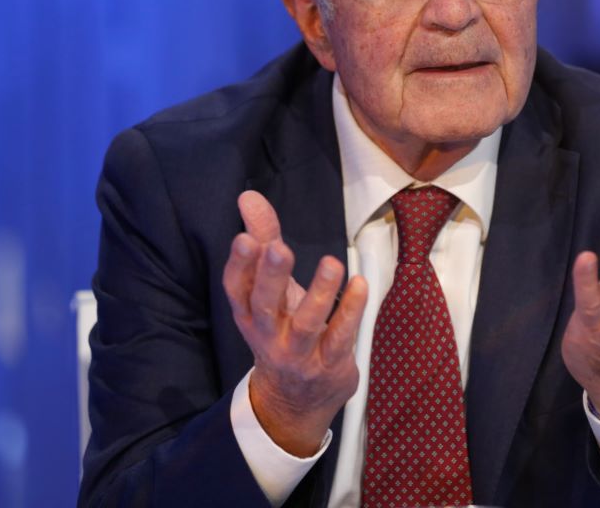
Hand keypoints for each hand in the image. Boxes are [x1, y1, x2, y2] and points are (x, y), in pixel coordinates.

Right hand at [222, 190, 368, 455]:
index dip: (240, 265)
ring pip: (308, 324)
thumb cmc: (282, 329)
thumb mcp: (269, 289)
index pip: (237, 289)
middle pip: (266, 306)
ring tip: (332, 263)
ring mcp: (299, 353)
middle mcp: (269, 335)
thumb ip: (263, 238)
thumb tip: (248, 196)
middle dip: (272, 278)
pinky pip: (341, 337)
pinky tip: (361, 285)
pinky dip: (352, 311)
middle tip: (279, 249)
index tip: (246, 238)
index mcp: (250, 314)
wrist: (293, 402)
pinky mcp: (329, 364)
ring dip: (321, 293)